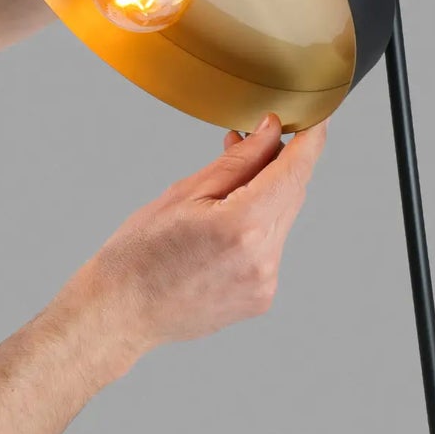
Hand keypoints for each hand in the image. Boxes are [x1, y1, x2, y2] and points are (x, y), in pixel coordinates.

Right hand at [65, 114, 324, 364]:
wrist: (118, 315)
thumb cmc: (138, 253)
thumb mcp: (185, 192)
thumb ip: (240, 160)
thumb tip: (272, 131)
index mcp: (243, 225)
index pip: (297, 169)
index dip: (311, 138)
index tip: (316, 118)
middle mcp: (263, 257)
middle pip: (292, 192)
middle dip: (275, 164)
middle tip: (242, 144)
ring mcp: (265, 282)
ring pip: (282, 219)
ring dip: (264, 198)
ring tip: (221, 194)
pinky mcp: (261, 297)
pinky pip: (271, 248)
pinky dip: (256, 230)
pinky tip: (220, 232)